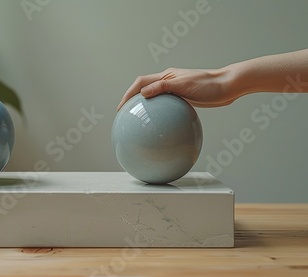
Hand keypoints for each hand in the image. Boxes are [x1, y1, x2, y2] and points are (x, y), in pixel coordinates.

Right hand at [117, 67, 239, 109]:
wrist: (229, 86)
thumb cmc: (209, 84)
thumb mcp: (184, 85)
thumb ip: (162, 87)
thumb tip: (142, 93)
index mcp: (166, 76)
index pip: (141, 82)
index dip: (128, 94)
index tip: (121, 107)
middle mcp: (169, 82)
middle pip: (145, 90)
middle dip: (132, 100)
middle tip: (125, 115)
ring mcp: (176, 91)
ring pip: (155, 99)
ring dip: (145, 107)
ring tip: (138, 121)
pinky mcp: (184, 99)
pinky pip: (166, 107)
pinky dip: (159, 114)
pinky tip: (160, 127)